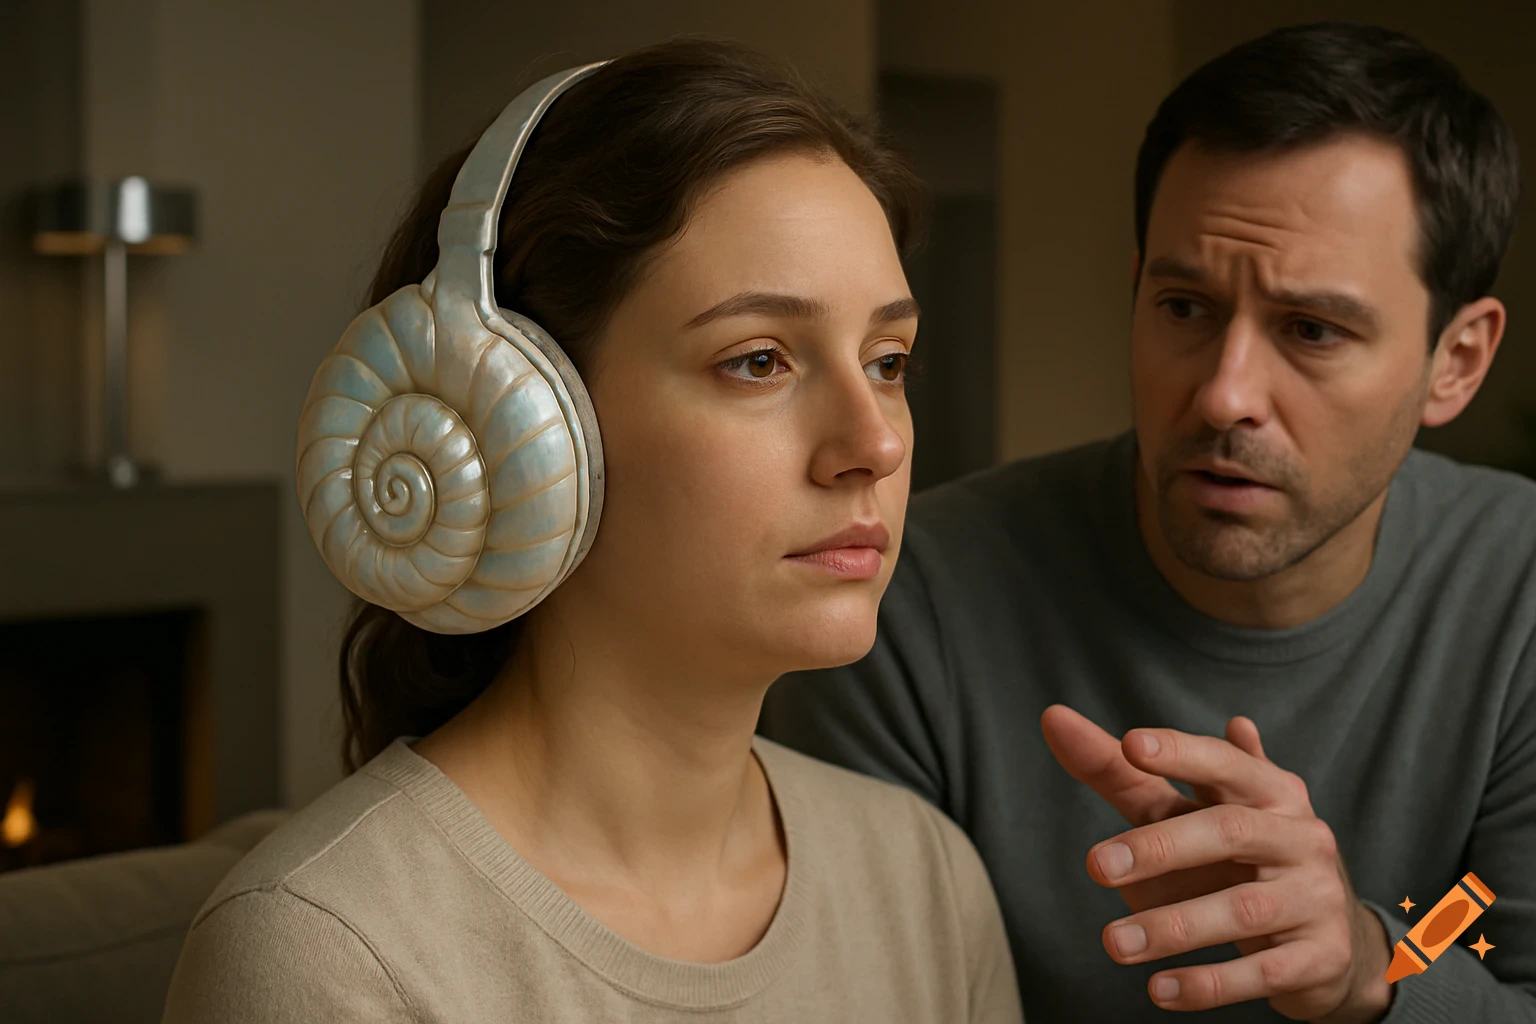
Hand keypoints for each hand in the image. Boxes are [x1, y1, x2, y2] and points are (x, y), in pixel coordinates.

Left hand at [1041, 704, 1393, 1021]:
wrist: (1332, 943)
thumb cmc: (1239, 861)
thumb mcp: (1186, 816)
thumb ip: (1122, 776)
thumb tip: (1057, 719)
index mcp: (1270, 790)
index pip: (1224, 763)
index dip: (1180, 752)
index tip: (1129, 745)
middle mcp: (1300, 835)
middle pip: (1228, 831)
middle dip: (1159, 847)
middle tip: (1096, 867)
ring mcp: (1315, 896)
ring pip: (1242, 909)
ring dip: (1172, 927)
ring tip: (1113, 943)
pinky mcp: (1321, 957)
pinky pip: (1262, 972)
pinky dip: (1208, 983)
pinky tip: (1159, 989)